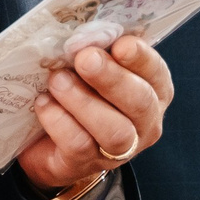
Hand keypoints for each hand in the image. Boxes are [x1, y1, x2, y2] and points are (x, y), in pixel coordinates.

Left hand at [13, 36, 173, 192]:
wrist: (45, 144)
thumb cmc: (76, 94)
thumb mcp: (89, 70)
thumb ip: (95, 53)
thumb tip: (83, 35)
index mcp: (152, 91)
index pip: (156, 73)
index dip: (141, 58)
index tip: (121, 43)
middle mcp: (144, 122)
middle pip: (139, 102)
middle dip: (112, 77)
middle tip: (85, 58)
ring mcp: (120, 149)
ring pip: (114, 129)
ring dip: (83, 101)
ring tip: (57, 80)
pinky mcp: (87, 164)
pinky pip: (79, 144)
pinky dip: (59, 120)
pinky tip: (43, 103)